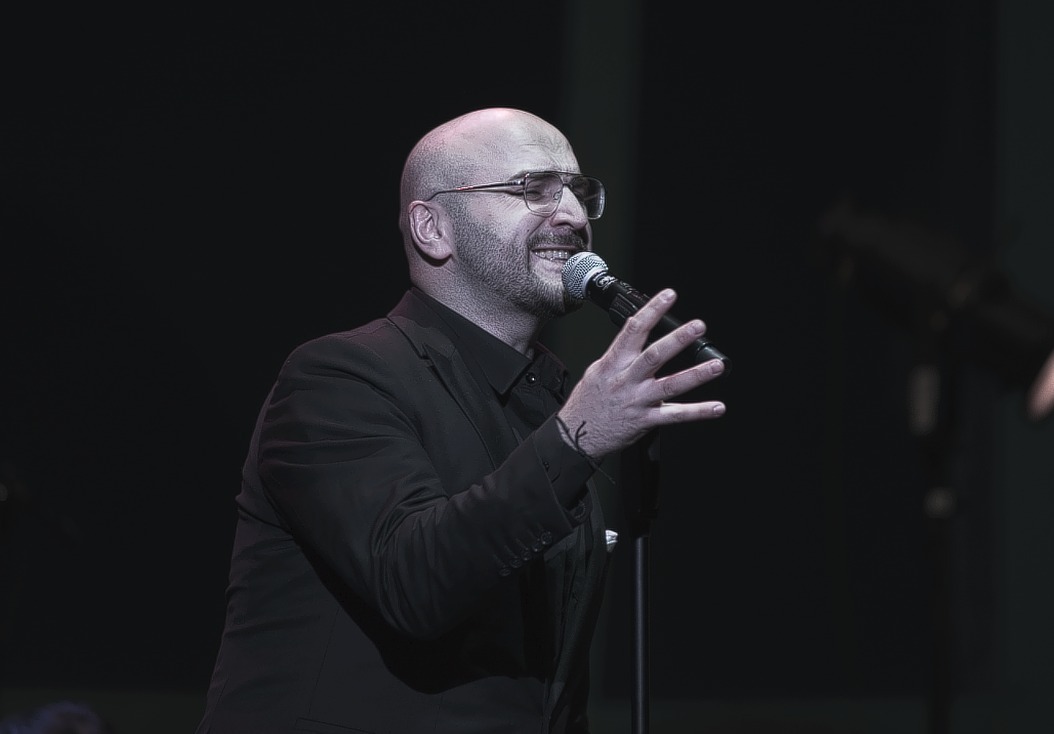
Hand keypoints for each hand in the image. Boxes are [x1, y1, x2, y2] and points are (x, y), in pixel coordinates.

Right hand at [556, 288, 725, 460]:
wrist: (577, 434)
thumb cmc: (587, 403)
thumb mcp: (597, 371)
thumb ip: (619, 355)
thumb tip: (634, 335)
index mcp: (614, 363)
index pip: (633, 330)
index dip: (652, 310)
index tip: (668, 296)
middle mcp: (627, 379)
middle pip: (654, 355)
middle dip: (678, 339)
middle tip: (698, 326)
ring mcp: (637, 400)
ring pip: (670, 385)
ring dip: (696, 375)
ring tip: (716, 366)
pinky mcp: (646, 420)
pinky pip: (675, 416)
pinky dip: (698, 412)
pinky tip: (717, 407)